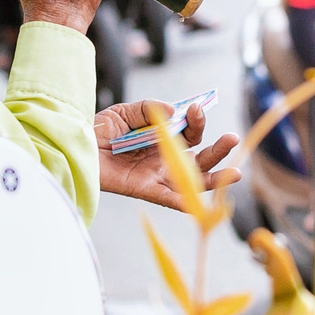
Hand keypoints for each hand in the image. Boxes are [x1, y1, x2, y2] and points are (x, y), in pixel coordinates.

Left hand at [95, 100, 241, 210]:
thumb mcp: (126, 112)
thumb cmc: (101, 130)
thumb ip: (149, 109)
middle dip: (219, 149)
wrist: (78, 146)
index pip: (190, 132)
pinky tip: (200, 205)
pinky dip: (184, 202)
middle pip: (200, 158)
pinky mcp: (145, 188)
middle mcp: (166, 158)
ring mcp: (158, 175)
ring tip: (236, 173)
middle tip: (233, 139)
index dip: (197, 121)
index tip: (195, 109)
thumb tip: (174, 111)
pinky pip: (169, 198)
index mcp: (165, 138)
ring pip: (193, 180)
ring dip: (215, 178)